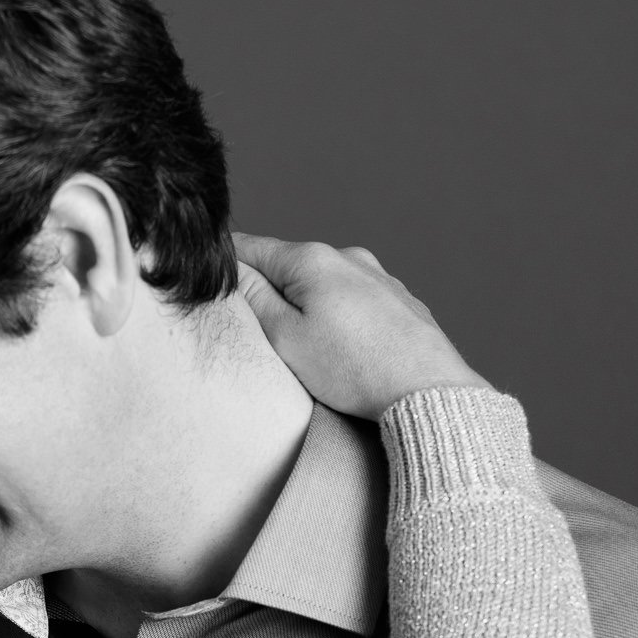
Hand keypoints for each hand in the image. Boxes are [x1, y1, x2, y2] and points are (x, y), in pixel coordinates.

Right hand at [236, 234, 488, 417]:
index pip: (251, 247)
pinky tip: (346, 350)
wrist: (428, 390)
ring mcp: (380, 278)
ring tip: (309, 348)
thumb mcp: (286, 338)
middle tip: (260, 331)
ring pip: (326, 285)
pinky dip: (342, 317)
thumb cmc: (355, 370)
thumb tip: (231, 269)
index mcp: (313, 260)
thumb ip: (253, 299)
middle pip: (290, 267)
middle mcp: (349, 258)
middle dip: (272, 291)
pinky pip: (357, 302)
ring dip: (309, 306)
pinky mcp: (401, 303)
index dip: (225, 263)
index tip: (209, 281)